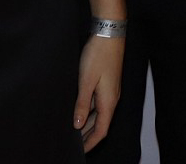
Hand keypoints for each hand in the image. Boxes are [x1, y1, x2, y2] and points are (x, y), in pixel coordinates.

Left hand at [73, 34, 124, 148]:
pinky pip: (98, 103)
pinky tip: (79, 109)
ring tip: (74, 131)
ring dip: (88, 123)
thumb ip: (81, 104)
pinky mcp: (107, 82)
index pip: (101, 130)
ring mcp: (110, 90)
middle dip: (88, 136)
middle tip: (74, 144)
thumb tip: (77, 124)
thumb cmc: (99, 55)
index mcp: (108, 101)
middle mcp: (112, 98)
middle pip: (100, 124)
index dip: (90, 143)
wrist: (110, 33)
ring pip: (99, 114)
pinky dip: (88, 111)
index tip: (79, 151)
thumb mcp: (86, 81)